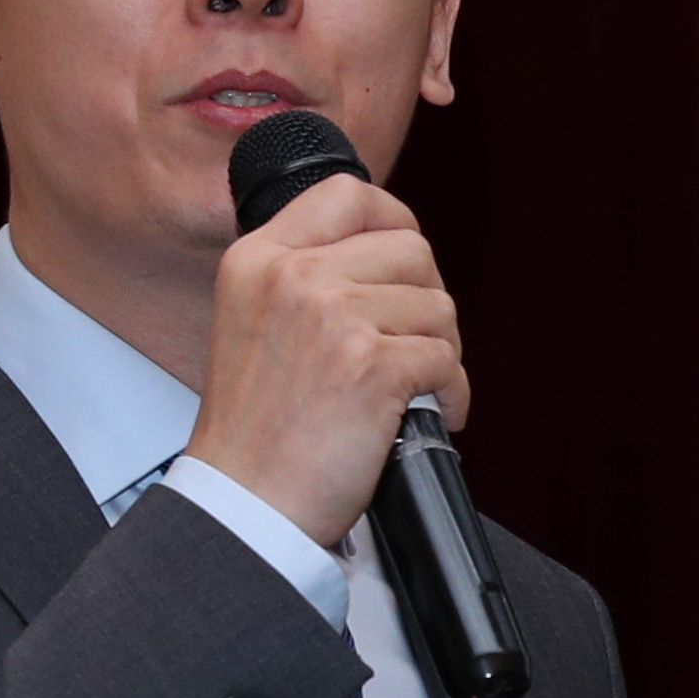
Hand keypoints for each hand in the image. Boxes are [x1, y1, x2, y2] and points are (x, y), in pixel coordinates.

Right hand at [181, 172, 470, 548]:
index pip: (347, 194)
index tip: (406, 261)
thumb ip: (305, 279)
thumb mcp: (251, 322)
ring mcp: (334, 317)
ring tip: (419, 388)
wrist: (245, 503)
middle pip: (410, 249)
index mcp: (258, 259)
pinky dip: (453, 394)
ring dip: (443, 352)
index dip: (394, 220)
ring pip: (438, 306)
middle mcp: (294, 276)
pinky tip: (432, 414)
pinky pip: (446, 360)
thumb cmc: (255, 433)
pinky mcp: (372, 365)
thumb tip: (386, 257)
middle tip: (417, 342)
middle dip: (428, 299)